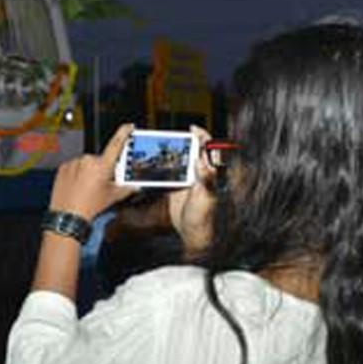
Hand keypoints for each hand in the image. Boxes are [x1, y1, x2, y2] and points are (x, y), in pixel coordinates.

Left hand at [48, 124, 138, 219]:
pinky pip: (73, 167)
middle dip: (101, 169)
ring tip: (85, 188)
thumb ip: (126, 188)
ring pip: (85, 164)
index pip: (116, 144)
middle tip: (99, 185)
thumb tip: (134, 186)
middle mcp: (87, 160)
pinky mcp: (63, 167)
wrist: (67, 214)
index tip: (128, 126)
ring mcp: (74, 163)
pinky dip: (76, 174)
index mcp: (102, 165)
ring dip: (87, 172)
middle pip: (99, 160)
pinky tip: (76, 186)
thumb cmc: (89, 206)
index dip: (123, 133)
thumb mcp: (112, 197)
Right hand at [168, 125, 214, 254]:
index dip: (202, 137)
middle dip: (181, 143)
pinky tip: (154, 167)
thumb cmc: (203, 217)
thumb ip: (205, 178)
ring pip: (179, 162)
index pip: (208, 150)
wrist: (192, 234)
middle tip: (169, 138)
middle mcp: (199, 175)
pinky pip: (169, 175)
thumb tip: (202, 158)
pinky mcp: (176, 189)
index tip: (193, 129)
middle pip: (191, 152)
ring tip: (158, 150)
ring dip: (170, 155)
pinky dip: (162, 170)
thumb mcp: (205, 197)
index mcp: (208, 173)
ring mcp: (187, 181)